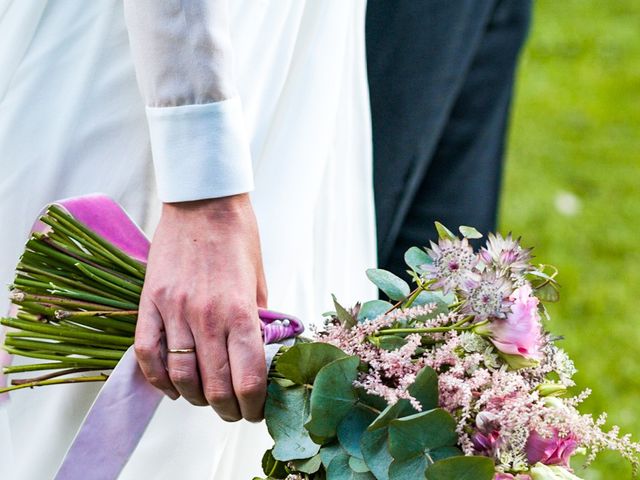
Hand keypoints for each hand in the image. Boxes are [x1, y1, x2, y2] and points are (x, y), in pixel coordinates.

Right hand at [135, 194, 267, 421]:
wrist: (203, 203)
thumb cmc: (238, 238)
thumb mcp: (259, 281)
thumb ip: (258, 322)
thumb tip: (260, 355)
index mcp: (240, 311)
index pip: (248, 378)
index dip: (255, 406)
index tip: (257, 411)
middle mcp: (207, 317)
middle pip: (215, 386)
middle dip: (228, 410)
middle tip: (234, 412)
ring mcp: (174, 310)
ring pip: (180, 376)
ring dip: (195, 399)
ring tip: (206, 400)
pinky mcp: (150, 302)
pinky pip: (147, 353)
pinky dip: (157, 379)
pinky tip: (172, 387)